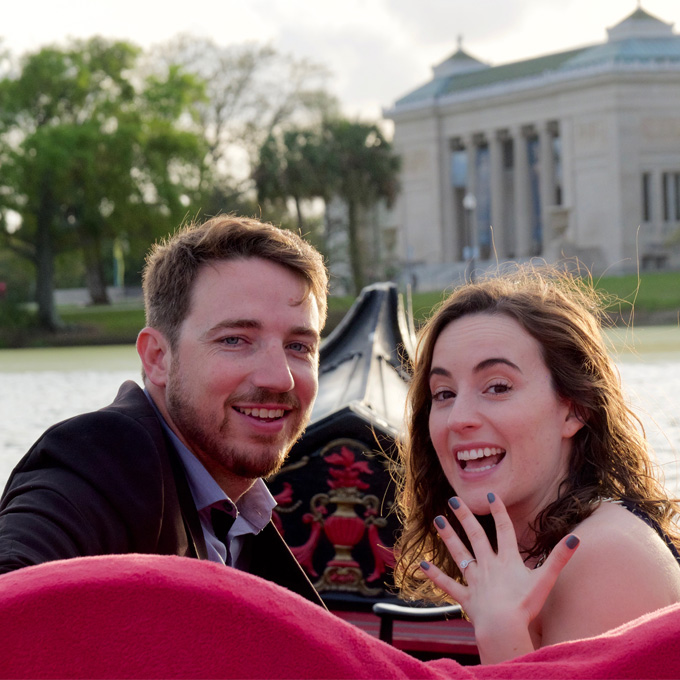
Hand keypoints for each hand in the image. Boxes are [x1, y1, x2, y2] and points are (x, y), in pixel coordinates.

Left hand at [420, 492, 578, 663]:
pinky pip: (448, 585)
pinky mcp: (466, 597)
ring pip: (459, 554)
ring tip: (437, 520)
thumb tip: (575, 539)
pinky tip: (422, 565)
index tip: (490, 495)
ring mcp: (475, 580)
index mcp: (507, 560)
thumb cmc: (525, 605)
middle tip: (453, 499)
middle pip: (476, 535)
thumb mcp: (545, 580)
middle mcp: (488, 565)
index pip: (504, 529)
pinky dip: (435, 575)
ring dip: (448, 537)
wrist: (503, 626)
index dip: (498, 511)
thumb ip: (559, 558)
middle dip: (464, 516)